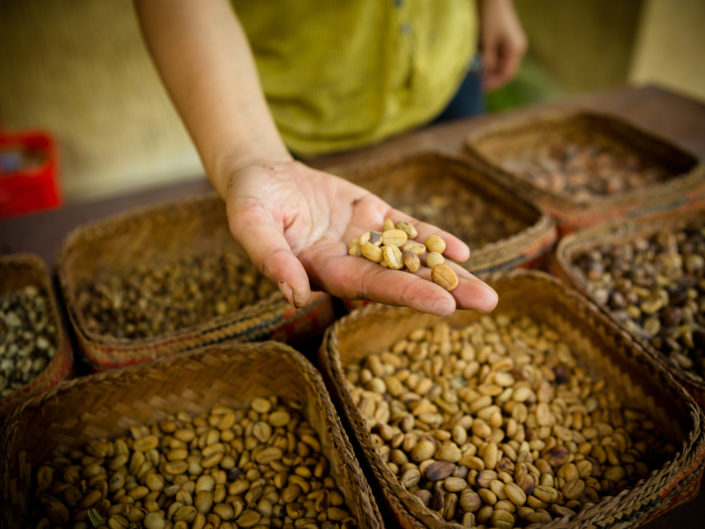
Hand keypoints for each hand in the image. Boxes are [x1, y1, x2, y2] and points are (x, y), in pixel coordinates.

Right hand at [224, 159, 497, 315]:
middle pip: (403, 279)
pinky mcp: (372, 214)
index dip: (407, 294)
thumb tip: (295, 296)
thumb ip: (271, 258)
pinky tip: (461, 251)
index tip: (444, 306)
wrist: (262, 175)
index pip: (371, 287)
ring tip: (485, 290)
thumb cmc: (250, 200)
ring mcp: (365, 239)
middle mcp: (351, 261)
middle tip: (487, 304)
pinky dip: (432, 238)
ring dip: (448, 272)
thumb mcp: (251, 223)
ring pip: (411, 257)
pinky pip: (406, 228)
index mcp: (324, 270)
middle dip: (444, 291)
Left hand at [479, 0, 527, 91]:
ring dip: (489, 69)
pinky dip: (489, 60)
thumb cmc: (491, 17)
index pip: (507, 75)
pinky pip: (498, 56)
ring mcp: (512, 44)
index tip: (481, 89)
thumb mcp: (487, 41)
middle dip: (491, 78)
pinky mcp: (506, 40)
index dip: (494, 83)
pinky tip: (479, 61)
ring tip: (476, 72)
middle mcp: (517, 48)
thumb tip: (485, 77)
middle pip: (505, 70)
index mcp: (516, 50)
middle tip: (477, 83)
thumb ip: (487, 60)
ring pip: (501, 64)